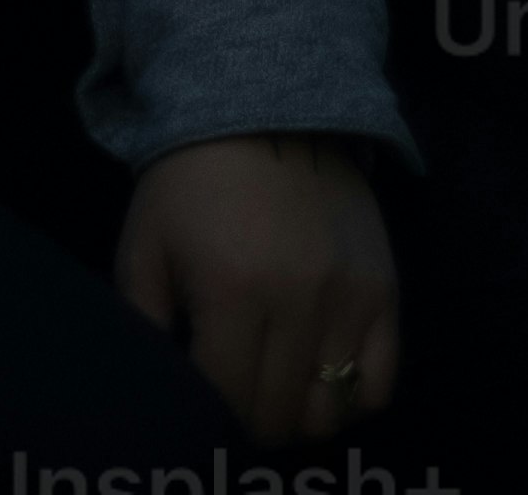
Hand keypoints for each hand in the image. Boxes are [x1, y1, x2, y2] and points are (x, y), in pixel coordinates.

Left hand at [119, 131, 397, 437]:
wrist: (264, 106)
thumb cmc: (190, 182)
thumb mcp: (144, 247)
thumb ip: (143, 327)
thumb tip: (162, 393)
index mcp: (231, 291)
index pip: (229, 402)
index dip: (209, 417)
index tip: (201, 403)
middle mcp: (298, 300)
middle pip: (278, 415)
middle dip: (249, 422)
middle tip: (235, 397)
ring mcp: (348, 297)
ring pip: (328, 412)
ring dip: (297, 417)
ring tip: (275, 389)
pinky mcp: (384, 289)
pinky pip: (379, 384)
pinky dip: (350, 399)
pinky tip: (320, 377)